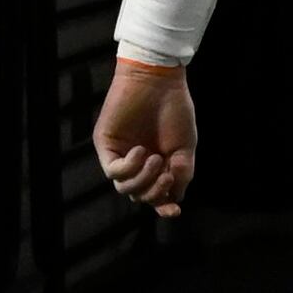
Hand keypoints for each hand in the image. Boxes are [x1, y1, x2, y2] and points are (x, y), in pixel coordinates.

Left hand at [93, 58, 194, 213]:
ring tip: (156, 158)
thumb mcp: (185, 148)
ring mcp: (121, 155)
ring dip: (143, 180)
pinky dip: (129, 167)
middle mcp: (138, 163)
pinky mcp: (107, 145)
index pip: (156, 195)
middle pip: (140, 196)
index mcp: (157, 165)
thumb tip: (174, 199)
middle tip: (167, 175)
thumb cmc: (175, 110)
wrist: (159, 81)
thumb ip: (181, 174)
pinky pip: (113, 171)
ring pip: (125, 188)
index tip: (174, 211)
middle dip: (155, 192)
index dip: (164, 207)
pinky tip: (141, 151)